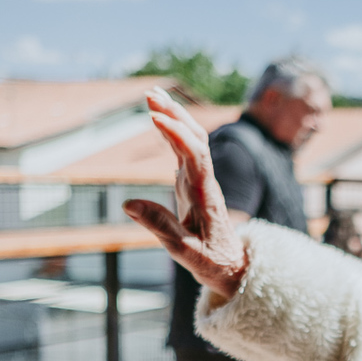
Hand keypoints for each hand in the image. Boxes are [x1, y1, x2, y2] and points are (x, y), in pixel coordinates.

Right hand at [122, 87, 246, 298]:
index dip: (177, 134)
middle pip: (196, 139)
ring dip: (173, 117)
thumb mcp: (185, 253)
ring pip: (191, 141)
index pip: (195, 156)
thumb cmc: (212, 262)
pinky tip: (158, 120)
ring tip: (151, 95)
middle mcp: (205, 182)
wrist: (233, 266)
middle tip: (150, 93)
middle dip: (175, 114)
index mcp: (206, 196)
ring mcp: (200, 181)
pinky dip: (171, 133)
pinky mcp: (194, 184)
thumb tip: (128, 204)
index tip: (154, 117)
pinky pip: (185, 152)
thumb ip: (160, 228)